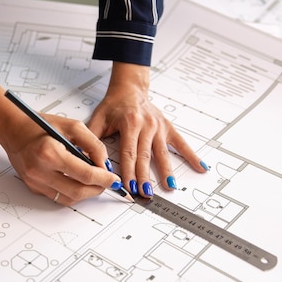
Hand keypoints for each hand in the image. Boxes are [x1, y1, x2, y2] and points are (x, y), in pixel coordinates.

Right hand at [0, 86, 123, 204]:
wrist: (13, 130)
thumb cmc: (39, 125)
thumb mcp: (72, 126)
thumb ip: (93, 145)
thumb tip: (105, 165)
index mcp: (50, 153)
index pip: (84, 174)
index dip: (104, 179)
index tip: (113, 179)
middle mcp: (40, 171)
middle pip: (78, 191)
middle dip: (97, 189)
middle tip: (106, 182)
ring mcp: (35, 182)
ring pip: (69, 198)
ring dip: (85, 193)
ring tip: (93, 182)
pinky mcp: (33, 187)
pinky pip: (58, 196)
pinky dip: (71, 192)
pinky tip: (76, 181)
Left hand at [87, 62, 207, 197]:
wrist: (130, 88)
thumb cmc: (114, 104)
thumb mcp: (99, 118)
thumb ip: (91, 138)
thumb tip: (81, 156)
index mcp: (130, 123)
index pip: (129, 153)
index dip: (129, 171)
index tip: (129, 186)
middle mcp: (147, 125)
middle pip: (145, 156)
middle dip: (145, 177)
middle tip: (145, 193)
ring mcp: (159, 127)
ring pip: (162, 153)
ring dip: (166, 171)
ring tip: (169, 187)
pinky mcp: (167, 128)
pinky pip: (181, 143)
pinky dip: (191, 155)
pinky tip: (200, 166)